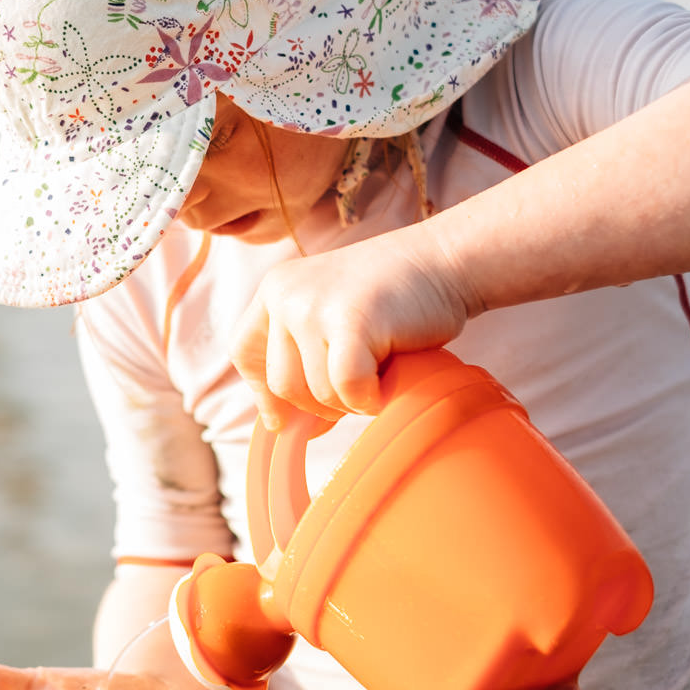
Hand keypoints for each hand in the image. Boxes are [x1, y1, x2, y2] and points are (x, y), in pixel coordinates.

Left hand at [230, 224, 476, 428]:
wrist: (444, 260)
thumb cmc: (394, 298)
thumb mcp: (331, 319)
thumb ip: (303, 361)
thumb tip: (283, 429)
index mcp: (275, 289)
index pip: (245, 352)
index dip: (262, 393)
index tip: (283, 419)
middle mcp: (285, 294)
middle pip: (281, 384)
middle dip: (320, 403)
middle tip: (357, 387)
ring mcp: (314, 306)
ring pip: (316, 393)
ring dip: (351, 399)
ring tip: (379, 370)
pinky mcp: (350, 322)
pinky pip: (347, 389)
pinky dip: (370, 396)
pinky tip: (390, 378)